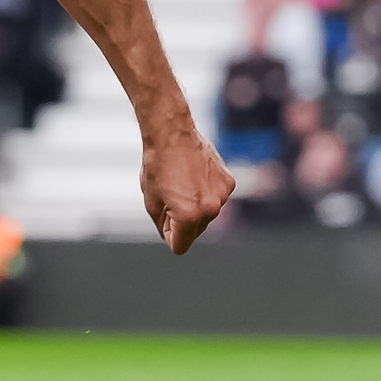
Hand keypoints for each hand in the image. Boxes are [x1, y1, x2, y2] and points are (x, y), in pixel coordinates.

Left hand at [142, 129, 232, 254]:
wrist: (171, 135)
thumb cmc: (158, 166)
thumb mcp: (152, 203)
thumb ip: (164, 225)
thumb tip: (174, 235)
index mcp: (189, 217)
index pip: (180, 246)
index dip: (169, 235)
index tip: (164, 218)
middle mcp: (210, 209)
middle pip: (195, 232)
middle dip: (183, 221)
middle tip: (171, 196)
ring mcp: (222, 196)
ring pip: (207, 215)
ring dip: (196, 206)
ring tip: (182, 183)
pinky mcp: (228, 183)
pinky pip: (216, 198)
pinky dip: (206, 192)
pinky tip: (195, 176)